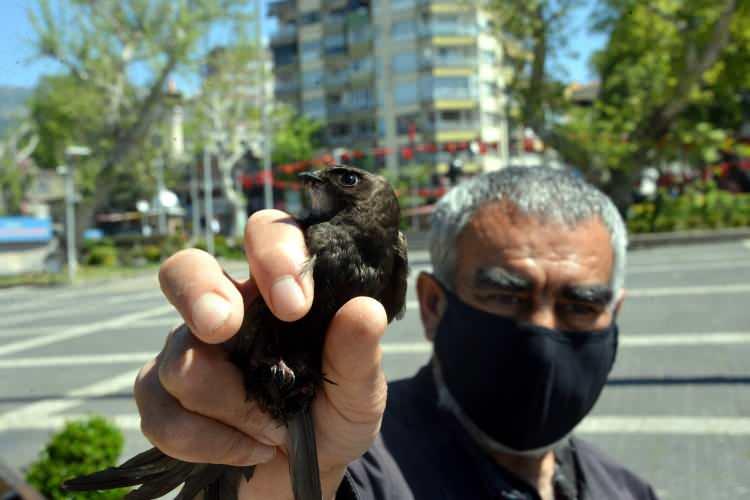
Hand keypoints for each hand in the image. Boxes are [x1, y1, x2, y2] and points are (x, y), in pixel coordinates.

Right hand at [134, 209, 387, 498]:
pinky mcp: (160, 396)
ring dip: (235, 407)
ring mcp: (186, 349)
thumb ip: (359, 354)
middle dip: (200, 296)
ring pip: (181, 360)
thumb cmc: (332, 416)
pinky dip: (211, 442)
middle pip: (183, 269)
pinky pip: (162, 414)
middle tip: (224, 329)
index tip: (295, 306)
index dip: (272, 254)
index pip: (264, 233)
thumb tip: (364, 309)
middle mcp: (227, 307)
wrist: (300, 477)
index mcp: (278, 288)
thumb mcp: (359, 391)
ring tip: (273, 429)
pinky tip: (247, 449)